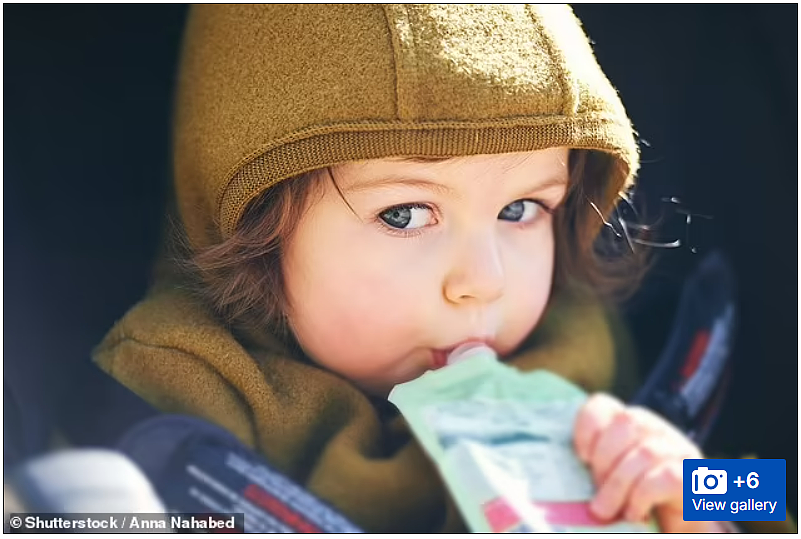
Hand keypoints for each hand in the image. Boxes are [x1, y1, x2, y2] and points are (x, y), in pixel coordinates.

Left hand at [573, 393, 725, 532]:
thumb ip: (597, 464)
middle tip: (596, 490)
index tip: (581, 457)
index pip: (603, 404)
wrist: (679, 526)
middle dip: (604, 459)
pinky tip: (634, 513)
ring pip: (644, 454)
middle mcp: (657, 429)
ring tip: (606, 511)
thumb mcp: (612, 475)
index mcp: (631, 424)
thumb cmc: (637, 500)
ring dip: (618, 486)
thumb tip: (565, 472)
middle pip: (626, 423)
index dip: (587, 426)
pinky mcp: (693, 476)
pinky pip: (664, 478)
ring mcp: (679, 450)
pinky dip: (641, 497)